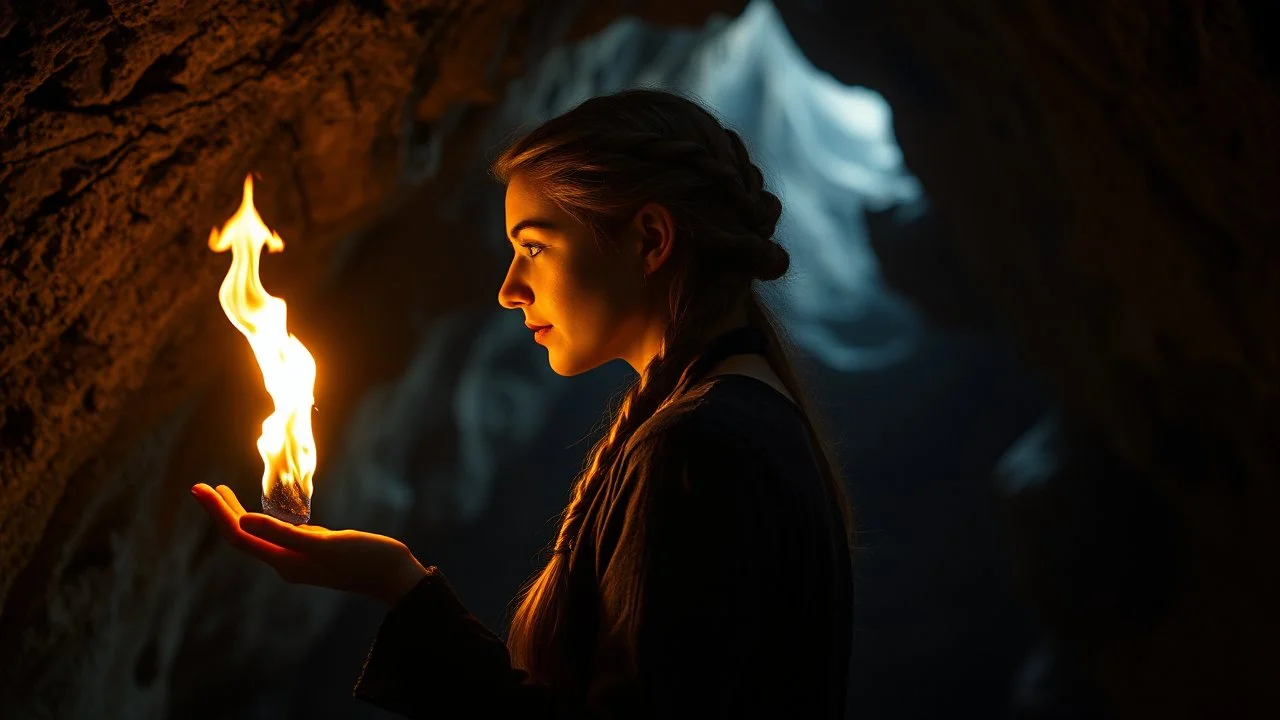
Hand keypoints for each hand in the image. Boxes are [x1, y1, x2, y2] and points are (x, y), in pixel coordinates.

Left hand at [190, 483, 428, 605]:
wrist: (396, 577)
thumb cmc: (365, 559)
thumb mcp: (325, 543)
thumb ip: (284, 532)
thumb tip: (242, 521)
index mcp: (285, 562)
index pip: (239, 536)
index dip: (217, 512)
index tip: (199, 488)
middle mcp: (286, 563)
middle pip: (243, 535)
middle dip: (220, 510)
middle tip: (200, 486)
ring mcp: (300, 558)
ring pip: (257, 534)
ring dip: (237, 513)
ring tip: (221, 492)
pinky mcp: (315, 551)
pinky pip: (278, 533)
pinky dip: (263, 517)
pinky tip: (263, 509)